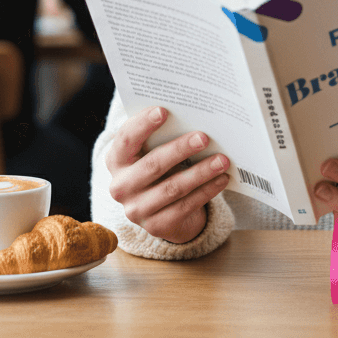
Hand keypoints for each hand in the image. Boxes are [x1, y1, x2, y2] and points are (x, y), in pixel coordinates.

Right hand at [106, 105, 229, 243]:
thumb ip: (160, 136)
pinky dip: (206, 191)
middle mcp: (120, 187)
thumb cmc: (158, 167)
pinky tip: (222, 179)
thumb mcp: (151, 152)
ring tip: (222, 160)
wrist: (160, 210)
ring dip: (201, 172)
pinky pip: (185, 206)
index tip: (164, 110)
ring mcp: (136, 210)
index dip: (142, 124)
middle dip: (180, 149)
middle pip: (152, 164)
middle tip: (204, 137)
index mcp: (116, 160)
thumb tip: (190, 117)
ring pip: (172, 188)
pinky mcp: (156, 226)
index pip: (125, 139)